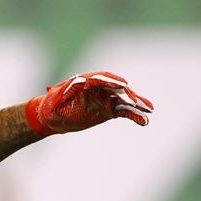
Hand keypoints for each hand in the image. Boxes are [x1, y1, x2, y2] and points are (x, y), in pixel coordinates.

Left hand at [25, 71, 153, 136]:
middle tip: (137, 101)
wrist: (52, 117)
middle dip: (128, 94)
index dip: (113, 81)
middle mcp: (99, 88)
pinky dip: (134, 115)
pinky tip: (144, 121)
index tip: (123, 84)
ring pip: (124, 100)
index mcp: (86, 81)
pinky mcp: (109, 109)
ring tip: (149, 110)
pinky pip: (124, 112)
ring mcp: (106, 98)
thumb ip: (64, 90)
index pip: (102, 78)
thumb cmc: (51, 105)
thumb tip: (78, 81)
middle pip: (117, 88)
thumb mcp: (54, 99)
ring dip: (137, 104)